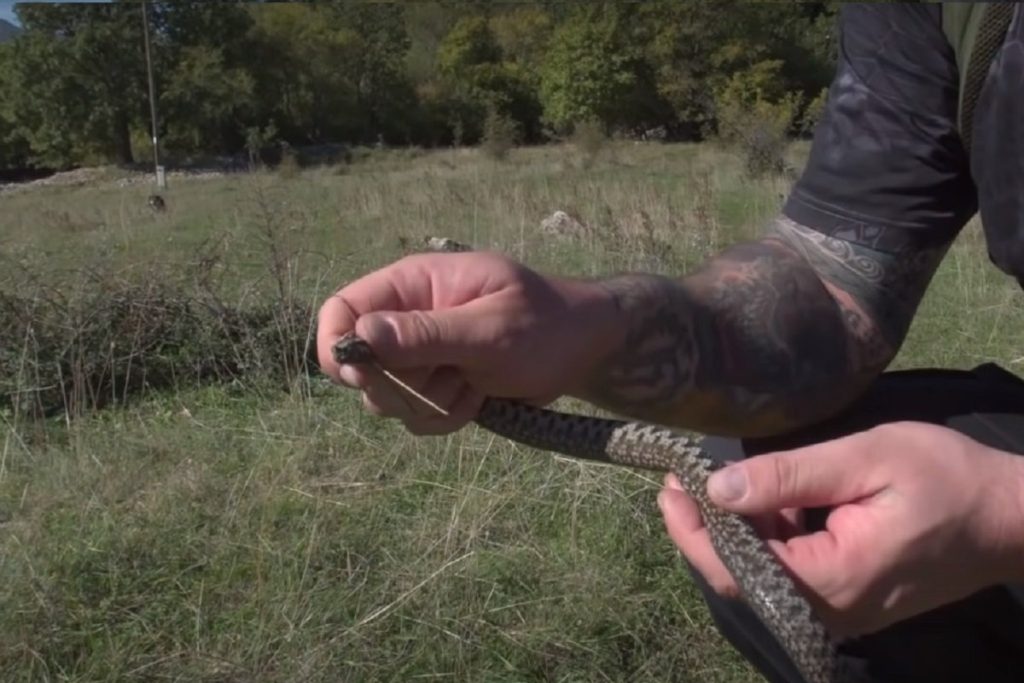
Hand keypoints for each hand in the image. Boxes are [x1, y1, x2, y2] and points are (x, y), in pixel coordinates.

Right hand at [317, 251, 619, 433]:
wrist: (584, 350)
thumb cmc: (546, 325)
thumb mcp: (489, 329)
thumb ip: (426, 333)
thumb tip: (360, 336)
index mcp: (412, 284)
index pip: (342, 308)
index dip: (338, 345)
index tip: (362, 376)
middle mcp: (406, 317)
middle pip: (357, 364)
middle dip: (396, 386)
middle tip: (445, 380)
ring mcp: (420, 354)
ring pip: (385, 397)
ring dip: (427, 404)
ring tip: (474, 385)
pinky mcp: (435, 384)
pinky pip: (414, 415)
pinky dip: (444, 416)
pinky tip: (479, 399)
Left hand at [658, 421, 1023, 636]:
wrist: (1010, 517)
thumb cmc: (946, 479)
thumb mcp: (865, 459)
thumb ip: (789, 476)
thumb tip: (718, 488)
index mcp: (831, 581)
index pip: (732, 569)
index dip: (690, 529)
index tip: (670, 484)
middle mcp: (829, 611)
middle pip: (740, 576)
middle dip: (707, 525)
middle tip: (686, 474)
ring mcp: (839, 610)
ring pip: (763, 573)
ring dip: (739, 528)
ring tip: (720, 478)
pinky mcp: (847, 598)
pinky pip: (790, 572)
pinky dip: (770, 535)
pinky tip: (770, 498)